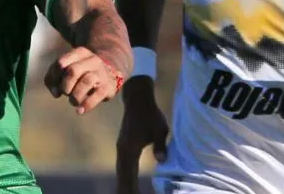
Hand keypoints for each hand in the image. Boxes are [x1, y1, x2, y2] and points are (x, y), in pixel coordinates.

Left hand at [44, 46, 121, 114]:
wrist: (111, 72)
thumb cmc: (82, 72)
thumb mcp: (68, 67)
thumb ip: (54, 77)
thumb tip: (56, 93)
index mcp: (79, 53)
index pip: (61, 63)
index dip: (54, 78)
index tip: (55, 88)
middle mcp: (92, 60)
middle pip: (73, 71)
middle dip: (65, 86)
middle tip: (66, 93)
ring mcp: (101, 72)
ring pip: (86, 81)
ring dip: (75, 96)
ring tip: (73, 101)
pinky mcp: (108, 86)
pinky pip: (97, 95)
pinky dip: (86, 105)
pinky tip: (80, 110)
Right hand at [115, 77, 168, 193]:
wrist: (138, 99)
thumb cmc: (151, 114)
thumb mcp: (160, 129)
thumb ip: (160, 145)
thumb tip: (162, 161)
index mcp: (131, 148)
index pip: (130, 173)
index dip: (132, 187)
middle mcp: (123, 149)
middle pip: (122, 174)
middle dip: (125, 189)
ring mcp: (121, 147)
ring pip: (121, 170)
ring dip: (123, 183)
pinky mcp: (123, 145)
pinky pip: (122, 164)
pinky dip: (123, 174)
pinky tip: (126, 180)